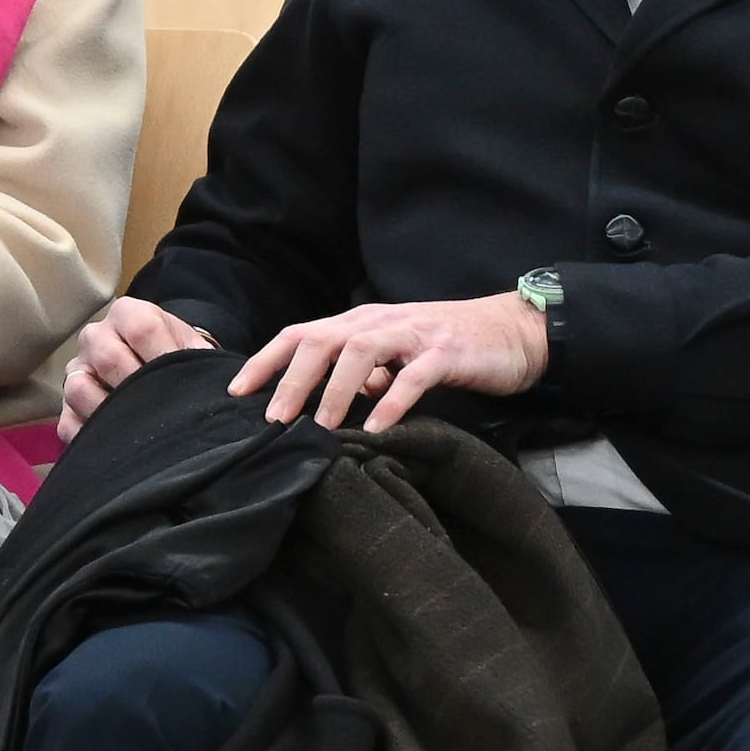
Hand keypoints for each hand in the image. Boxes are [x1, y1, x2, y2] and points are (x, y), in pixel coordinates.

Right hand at [57, 297, 217, 432]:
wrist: (159, 366)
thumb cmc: (176, 356)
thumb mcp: (191, 347)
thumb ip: (199, 359)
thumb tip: (222, 389)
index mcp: (127, 314)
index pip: (142, 328)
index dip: (165, 356)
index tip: (184, 381)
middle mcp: (95, 337)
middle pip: (106, 356)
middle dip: (138, 387)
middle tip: (163, 409)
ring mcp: (77, 370)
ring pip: (78, 388)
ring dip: (109, 411)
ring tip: (138, 427)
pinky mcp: (66, 406)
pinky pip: (68, 423)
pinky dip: (90, 437)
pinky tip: (115, 444)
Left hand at [233, 293, 552, 432]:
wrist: (513, 332)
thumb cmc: (447, 348)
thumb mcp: (394, 359)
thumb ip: (360, 376)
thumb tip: (323, 407)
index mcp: (361, 323)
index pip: (301, 334)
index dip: (266, 361)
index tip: (236, 392)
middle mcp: (380, 322)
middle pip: (322, 340)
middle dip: (292, 379)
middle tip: (273, 420)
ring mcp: (414, 335)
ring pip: (361, 351)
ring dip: (336, 390)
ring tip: (322, 427)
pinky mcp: (447, 353)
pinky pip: (414, 376)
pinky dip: (393, 400)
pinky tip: (378, 428)